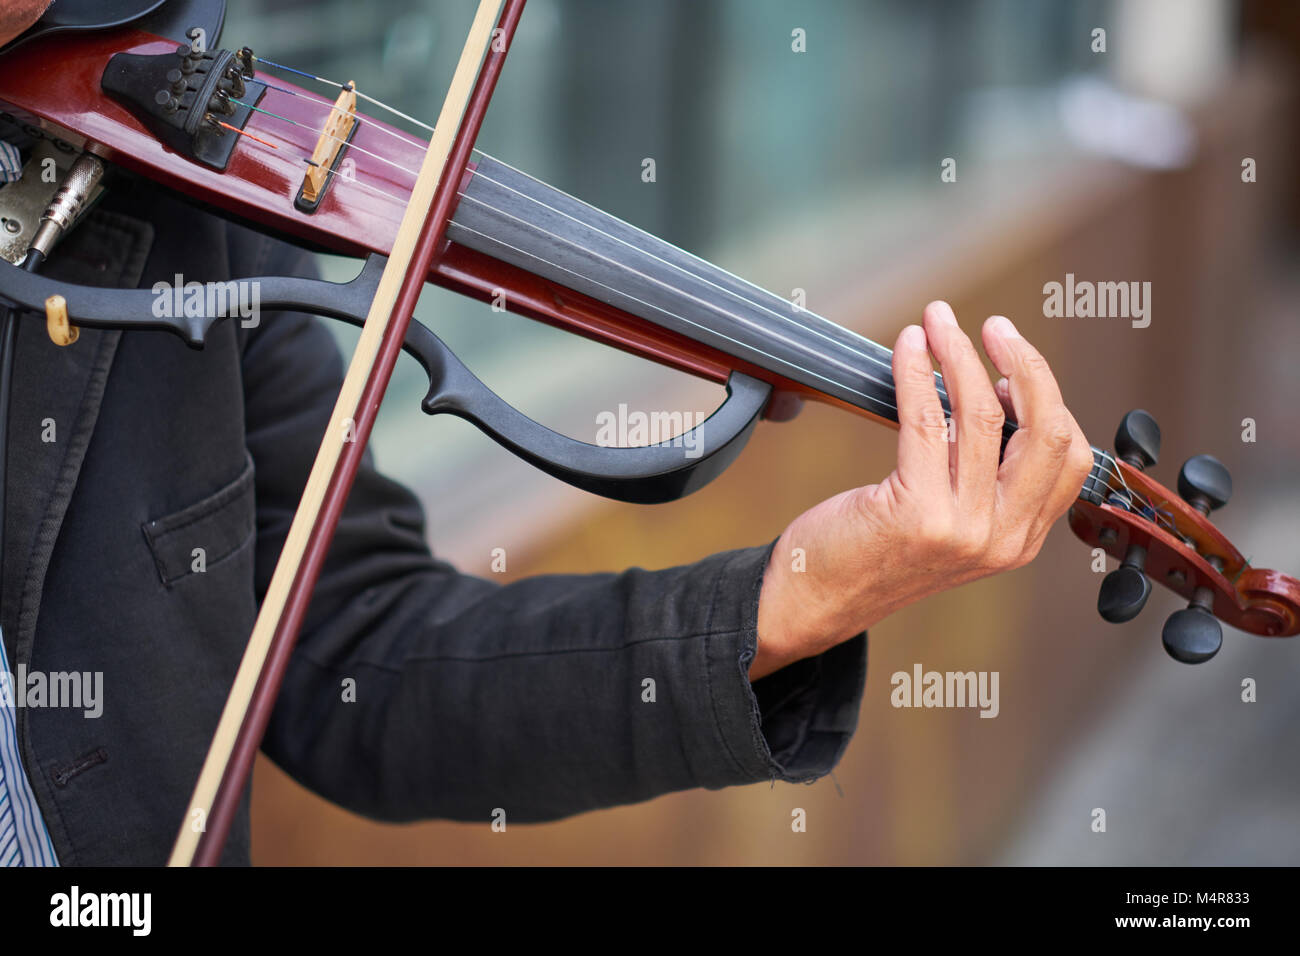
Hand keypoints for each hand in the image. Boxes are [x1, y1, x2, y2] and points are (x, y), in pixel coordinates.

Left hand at [751, 301, 1092, 679]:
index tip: (1011, 366)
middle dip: (1024, 364)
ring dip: (959, 353)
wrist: (819, 599)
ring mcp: (963, 528)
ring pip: (983, 415)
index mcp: (1019, 540)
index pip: (1070, 457)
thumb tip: (996, 392)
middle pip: (1045, 430)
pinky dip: (917, 371)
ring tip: (937, 321)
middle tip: (993, 327)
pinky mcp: (916, 512)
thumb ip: (982, 474)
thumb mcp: (949, 520)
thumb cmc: (876, 550)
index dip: (1048, 398)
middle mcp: (1002, 538)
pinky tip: (907, 346)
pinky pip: (927, 420)